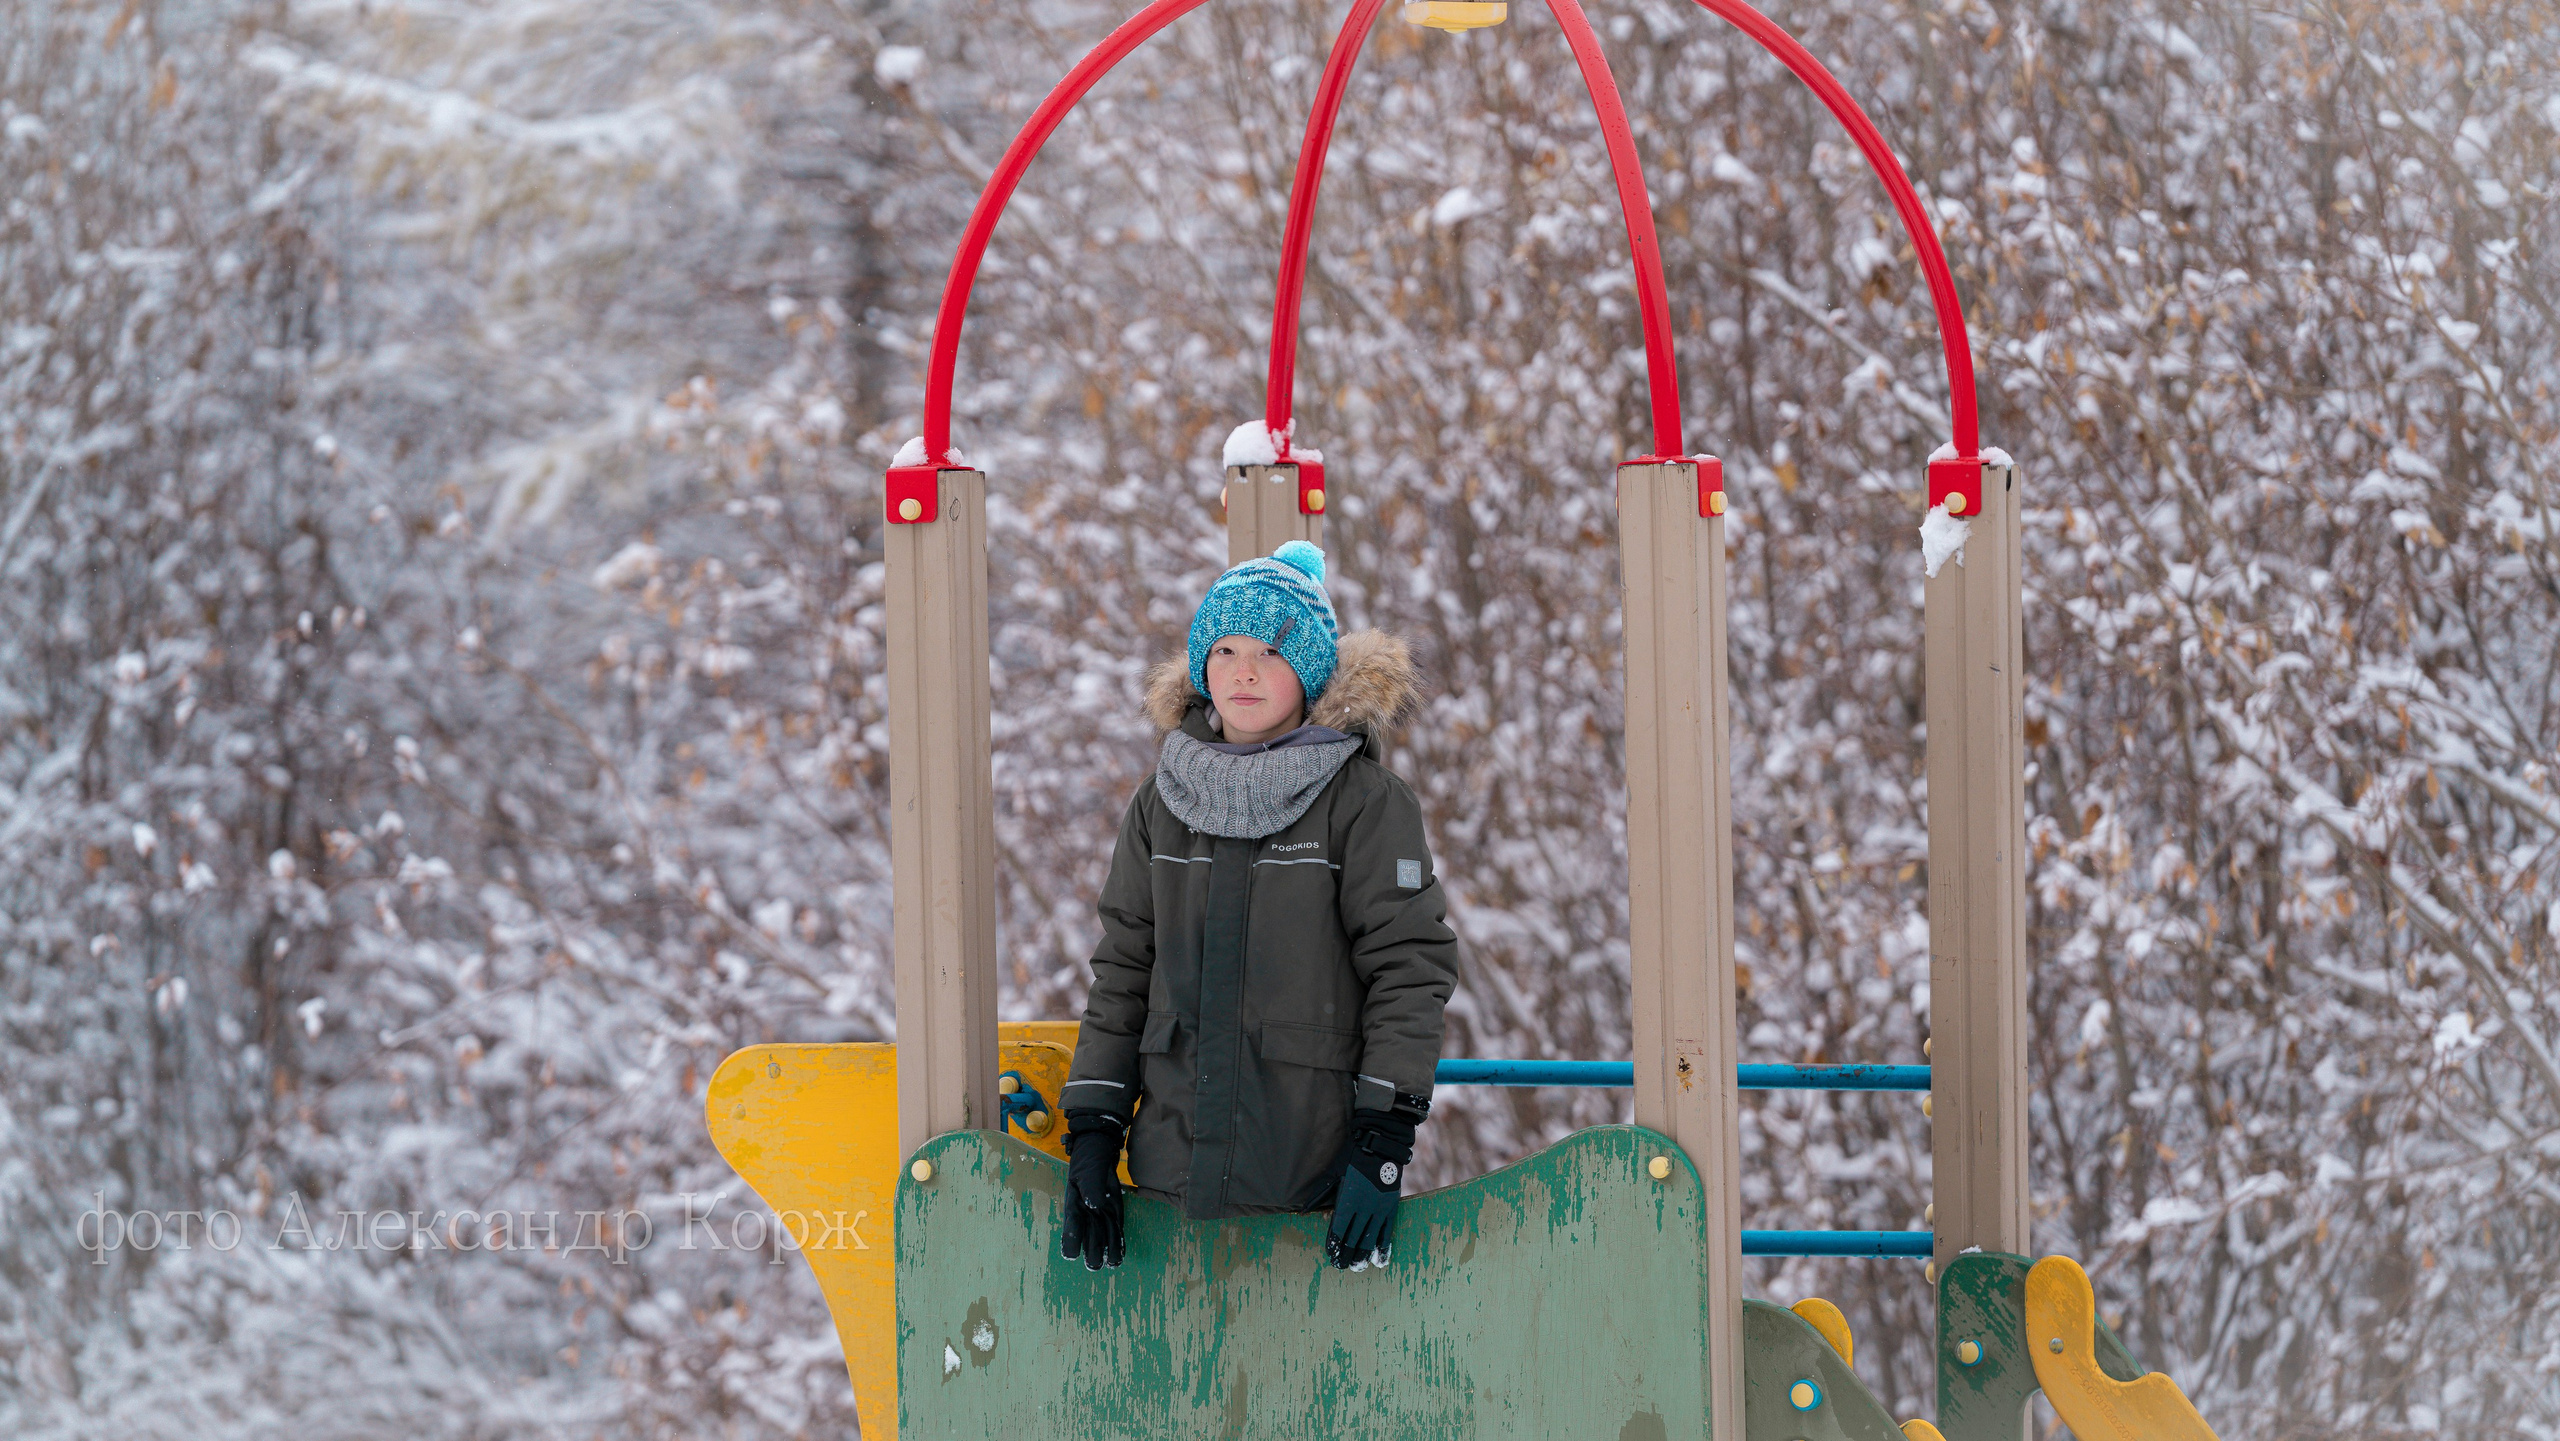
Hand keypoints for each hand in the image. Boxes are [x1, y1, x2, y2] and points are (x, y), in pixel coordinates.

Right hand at [1058, 1111, 1124, 1270]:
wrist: (1100, 1151)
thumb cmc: (1089, 1159)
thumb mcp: (1089, 1170)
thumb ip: (1091, 1187)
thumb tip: (1094, 1205)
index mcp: (1074, 1203)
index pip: (1071, 1225)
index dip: (1070, 1240)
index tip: (1071, 1255)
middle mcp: (1086, 1212)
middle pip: (1088, 1235)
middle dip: (1091, 1251)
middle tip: (1095, 1265)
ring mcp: (1100, 1213)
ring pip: (1103, 1236)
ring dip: (1107, 1250)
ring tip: (1112, 1265)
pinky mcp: (1113, 1212)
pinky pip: (1115, 1230)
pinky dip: (1117, 1243)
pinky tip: (1119, 1256)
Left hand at [1325, 1113, 1415, 1269]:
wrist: (1381, 1146)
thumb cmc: (1354, 1157)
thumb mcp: (1333, 1173)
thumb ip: (1320, 1193)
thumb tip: (1303, 1210)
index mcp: (1347, 1200)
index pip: (1339, 1229)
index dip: (1334, 1244)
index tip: (1331, 1255)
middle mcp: (1363, 1208)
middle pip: (1354, 1238)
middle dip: (1346, 1254)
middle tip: (1341, 1266)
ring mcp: (1379, 1209)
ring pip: (1370, 1239)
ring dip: (1363, 1255)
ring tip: (1357, 1267)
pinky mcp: (1391, 1208)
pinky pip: (1387, 1232)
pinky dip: (1383, 1248)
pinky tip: (1380, 1260)